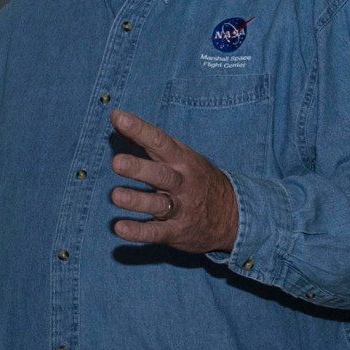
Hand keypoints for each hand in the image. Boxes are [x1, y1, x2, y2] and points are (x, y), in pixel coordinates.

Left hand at [108, 110, 238, 253]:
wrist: (233, 215)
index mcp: (181, 160)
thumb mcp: (179, 155)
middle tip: (117, 162)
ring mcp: (180, 208)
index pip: (159, 141)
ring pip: (158, 204)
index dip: (139, 129)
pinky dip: (138, 232)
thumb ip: (147, 139)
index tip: (118, 117)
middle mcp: (181, 183)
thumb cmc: (195, 177)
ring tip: (116, 196)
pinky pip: (156, 232)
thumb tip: (115, 117)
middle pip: (160, 174)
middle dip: (139, 168)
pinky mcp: (176, 232)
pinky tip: (120, 228)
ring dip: (137, 200)